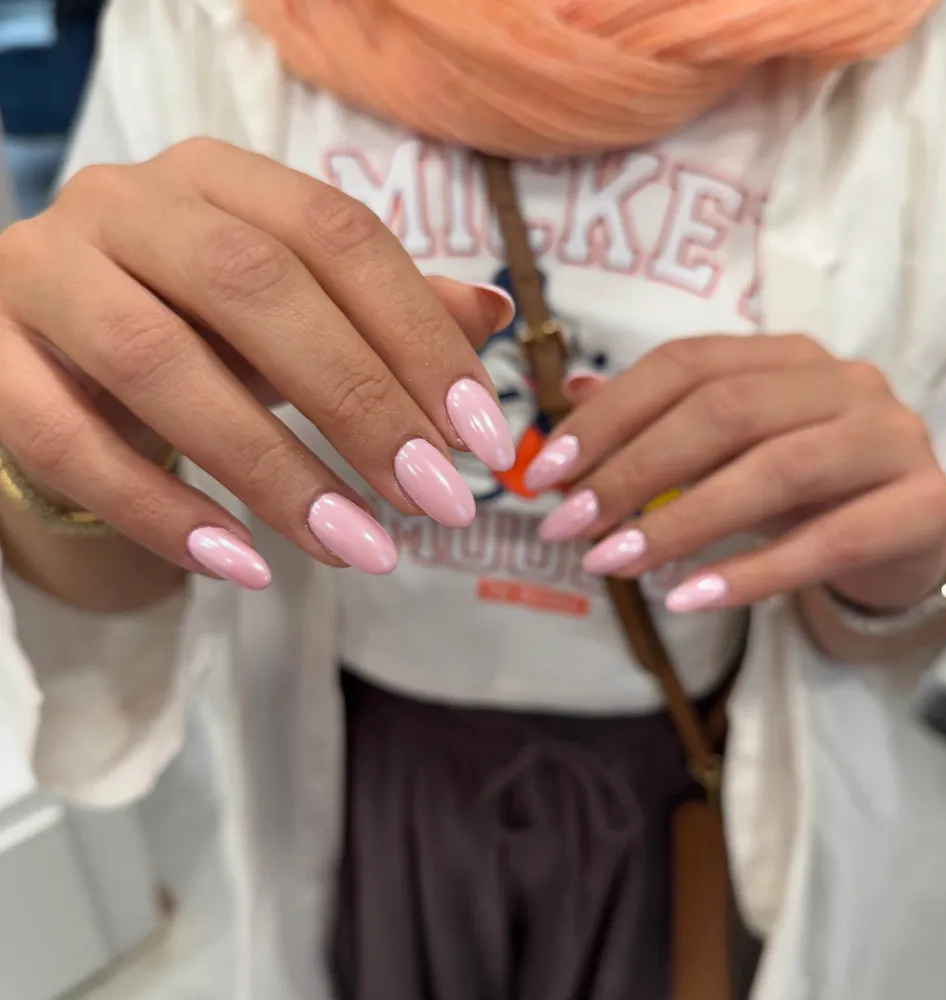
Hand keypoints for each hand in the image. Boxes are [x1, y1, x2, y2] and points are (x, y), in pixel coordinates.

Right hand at [0, 139, 515, 586]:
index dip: (422, 337)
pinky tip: (244, 567)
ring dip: (274, 470)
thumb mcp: (295, 313)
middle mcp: (126, 202)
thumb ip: (385, 310)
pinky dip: (159, 511)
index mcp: (219, 179)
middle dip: (362, 405)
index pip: (339, 235)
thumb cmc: (197, 325)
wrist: (54, 346)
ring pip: (158, 365)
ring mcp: (42, 273)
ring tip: (362, 550)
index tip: (486, 439)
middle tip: (440, 502)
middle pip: (255, 289)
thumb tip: (491, 314)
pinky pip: (67, 440)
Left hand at [526, 334, 945, 612]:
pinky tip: (685, 599)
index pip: (682, 365)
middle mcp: (841, 381)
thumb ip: (658, 416)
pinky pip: (825, 543)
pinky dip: (748, 574)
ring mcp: (888, 439)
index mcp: (784, 355)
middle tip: (566, 526)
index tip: (545, 472)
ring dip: (678, 522)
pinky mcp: (918, 506)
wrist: (905, 529)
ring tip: (610, 563)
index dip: (606, 417)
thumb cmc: (801, 483)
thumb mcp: (728, 446)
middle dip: (630, 471)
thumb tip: (572, 394)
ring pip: (773, 473)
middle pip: (722, 413)